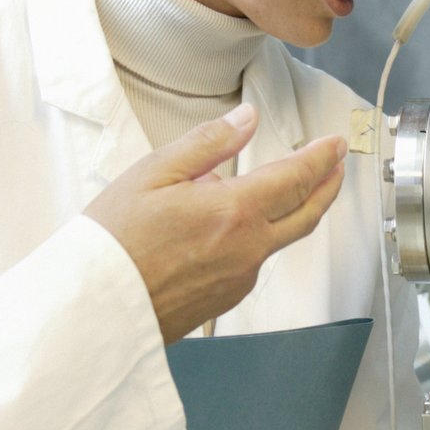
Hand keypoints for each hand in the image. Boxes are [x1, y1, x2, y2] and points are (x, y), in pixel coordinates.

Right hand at [84, 104, 346, 341]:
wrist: (92, 309)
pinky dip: (262, 238)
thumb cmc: (112, 243)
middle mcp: (246, 249)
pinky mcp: (225, 299)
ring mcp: (239, 278)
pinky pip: (255, 262)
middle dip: (328, 185)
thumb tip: (245, 119)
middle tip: (338, 167)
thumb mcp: (154, 173)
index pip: (296, 177)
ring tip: (293, 190)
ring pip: (283, 240)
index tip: (335, 144)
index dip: (322, 157)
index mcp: (233, 212)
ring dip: (298, 212)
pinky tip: (242, 227)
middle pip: (306, 213)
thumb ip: (208, 143)